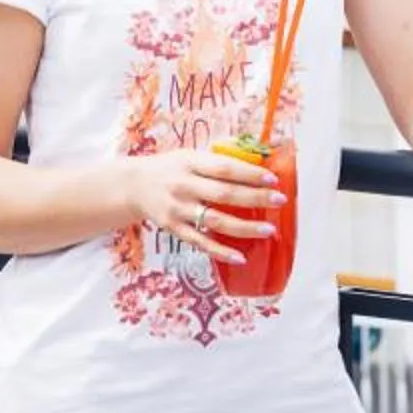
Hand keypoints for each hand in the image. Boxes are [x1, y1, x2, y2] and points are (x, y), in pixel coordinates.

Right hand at [120, 148, 283, 266]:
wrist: (133, 186)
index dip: (250, 173)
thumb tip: (257, 155)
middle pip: (224, 194)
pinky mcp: (173, 229)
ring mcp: (178, 210)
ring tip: (269, 230)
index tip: (272, 179)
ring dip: (244, 227)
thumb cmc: (170, 168)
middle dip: (255, 198)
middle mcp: (184, 186)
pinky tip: (240, 256)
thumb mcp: (190, 155)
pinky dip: (221, 252)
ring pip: (215, 221)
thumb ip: (218, 159)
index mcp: (191, 163)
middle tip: (279, 201)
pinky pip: (200, 243)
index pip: (224, 168)